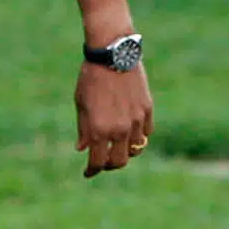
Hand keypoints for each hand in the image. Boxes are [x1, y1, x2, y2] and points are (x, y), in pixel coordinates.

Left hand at [75, 62, 152, 177]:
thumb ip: (83, 129)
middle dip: (109, 165)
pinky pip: (146, 133)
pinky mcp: (147, 110)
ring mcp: (136, 121)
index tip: (88, 172)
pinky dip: (138, 137)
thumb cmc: (91, 78)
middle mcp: (119, 129)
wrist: (113, 55)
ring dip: (125, 152)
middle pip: (118, 161)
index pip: (97, 161)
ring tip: (117, 148)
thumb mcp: (81, 104)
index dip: (92, 171)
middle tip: (102, 162)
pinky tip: (129, 134)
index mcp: (98, 129)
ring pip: (135, 149)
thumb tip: (82, 149)